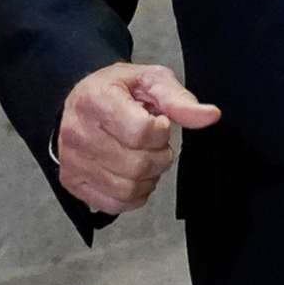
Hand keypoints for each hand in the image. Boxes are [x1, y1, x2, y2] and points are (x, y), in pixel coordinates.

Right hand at [55, 63, 219, 214]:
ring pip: (128, 187)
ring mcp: (73, 161)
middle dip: (159, 155)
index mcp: (96, 100)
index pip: (141, 132)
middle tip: (153, 142)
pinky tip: (132, 174)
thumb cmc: (118, 90)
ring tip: (143, 156)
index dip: (161, 131)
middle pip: (137, 164)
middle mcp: (77, 133)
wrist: (82, 101)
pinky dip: (134, 194)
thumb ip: (179, 99)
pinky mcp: (73, 182)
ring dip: (148, 177)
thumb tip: (210, 115)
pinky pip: (115, 204)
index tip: (157, 122)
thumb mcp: (151, 81)